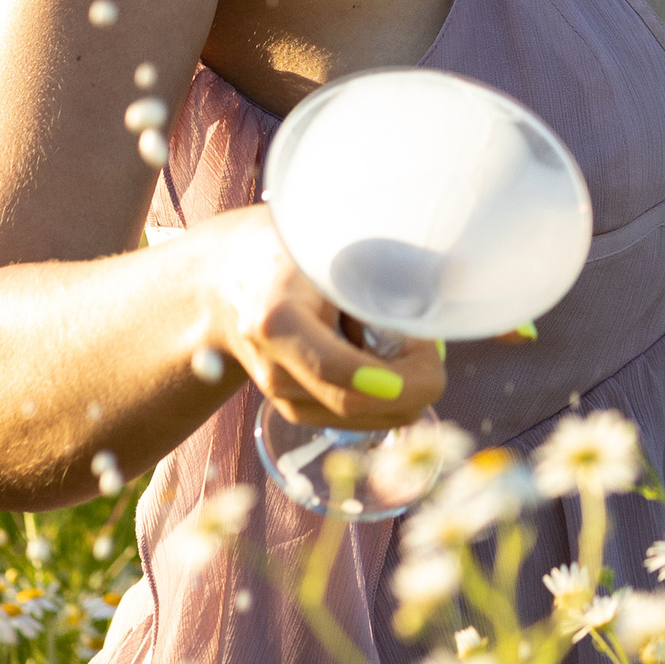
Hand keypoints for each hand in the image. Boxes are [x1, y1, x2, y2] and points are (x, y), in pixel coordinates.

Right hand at [198, 203, 444, 431]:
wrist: (226, 281)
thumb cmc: (287, 251)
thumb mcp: (325, 245)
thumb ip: (372, 269)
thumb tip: (438, 296)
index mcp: (277, 322)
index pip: (335, 368)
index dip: (391, 378)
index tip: (433, 368)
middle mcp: (274, 370)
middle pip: (355, 403)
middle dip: (411, 384)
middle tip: (433, 345)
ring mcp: (281, 398)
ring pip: (362, 417)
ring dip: (399, 389)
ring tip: (399, 340)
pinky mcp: (294, 410)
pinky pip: (356, 418)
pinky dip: (384, 396)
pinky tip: (385, 359)